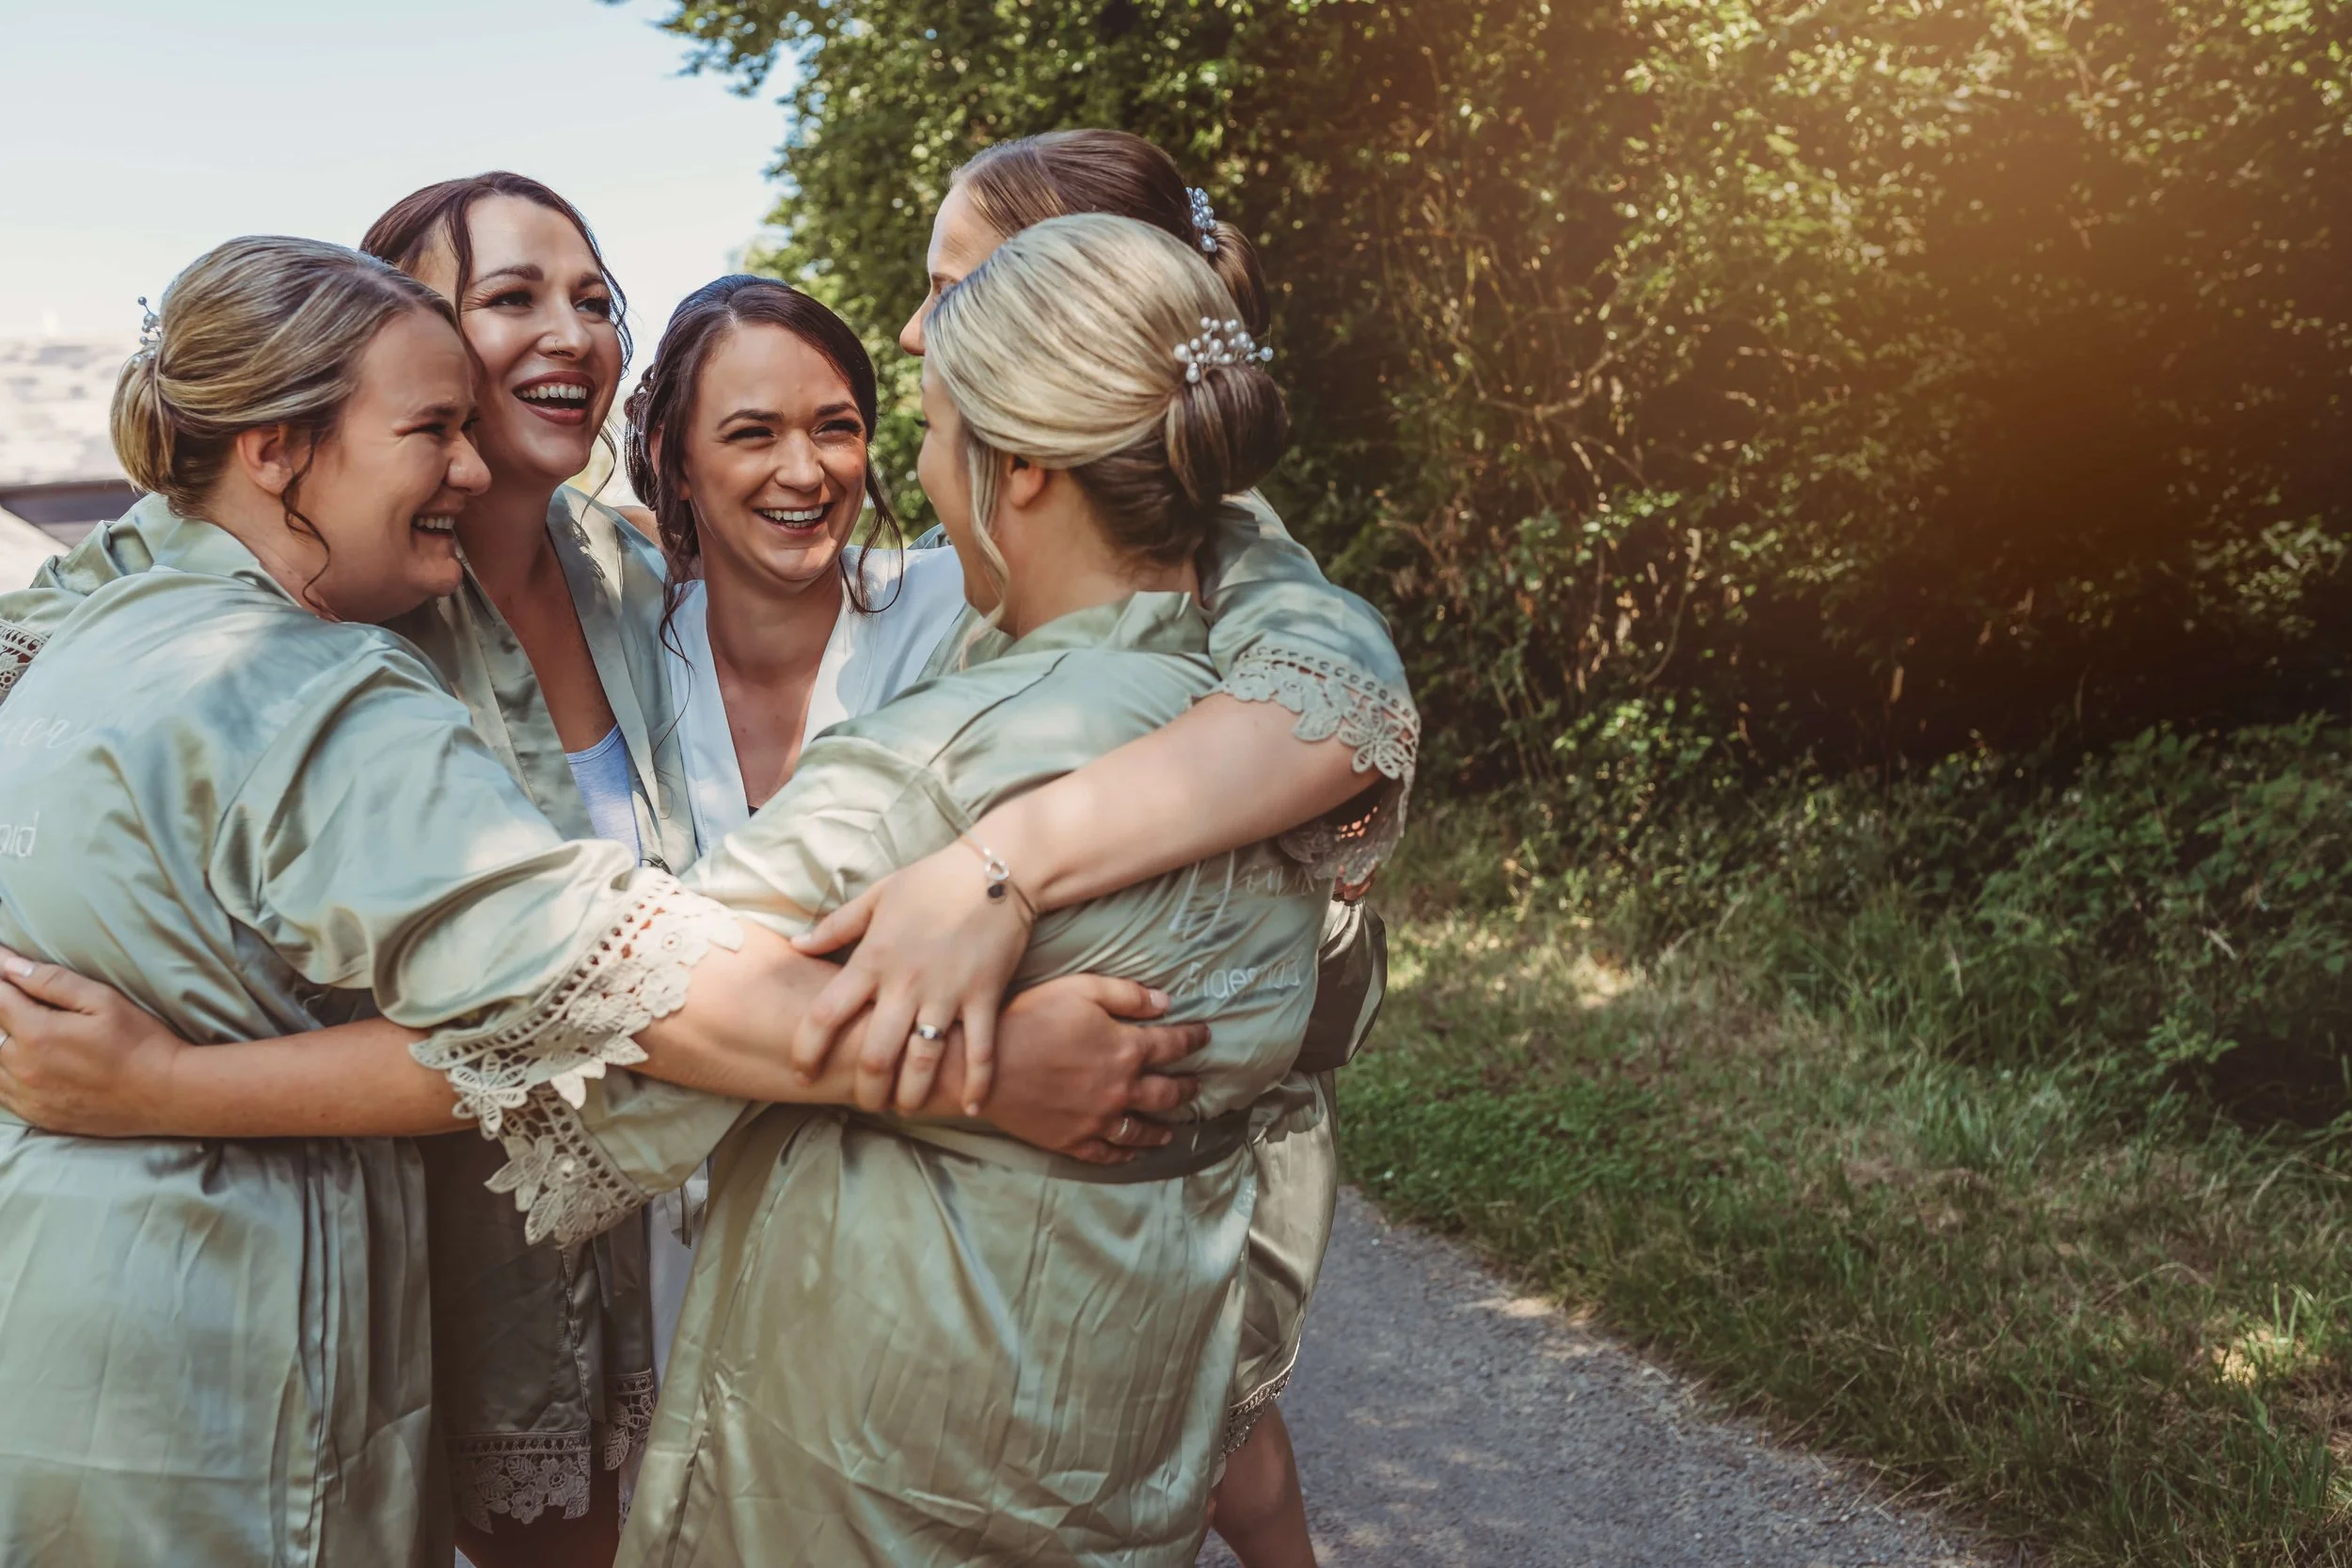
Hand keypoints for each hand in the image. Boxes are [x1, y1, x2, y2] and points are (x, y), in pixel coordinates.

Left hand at [0, 945, 186, 1136]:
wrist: (167, 1094)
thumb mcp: (104, 1001)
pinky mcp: (38, 1116)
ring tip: (19, 1029)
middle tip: (15, 1000)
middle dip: (2, 1010)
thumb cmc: (141, 1042)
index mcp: (37, 1033)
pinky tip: (20, 1062)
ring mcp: (28, 1096)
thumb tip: (10, 966)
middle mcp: (23, 1067)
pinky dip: (4, 1073)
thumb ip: (53, 982)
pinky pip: (2, 1094)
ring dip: (0, 1042)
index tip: (1, 962)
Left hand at [790, 840, 1035, 1115]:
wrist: (997, 869)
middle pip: (875, 1057)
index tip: (802, 1072)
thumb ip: (836, 926)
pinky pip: (980, 1051)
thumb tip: (797, 945)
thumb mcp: (877, 896)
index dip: (807, 1052)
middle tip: (865, 1100)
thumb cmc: (932, 880)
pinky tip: (971, 1106)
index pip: (825, 1016)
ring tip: (905, 1108)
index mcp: (872, 960)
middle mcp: (905, 984)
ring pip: (923, 1064)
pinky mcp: (984, 998)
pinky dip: (977, 1084)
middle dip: (866, 1090)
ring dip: (911, 1097)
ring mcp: (947, 994)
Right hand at [985, 974, 1205, 1164]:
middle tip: (1198, 1086)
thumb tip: (1166, 1003)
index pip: (1173, 1045)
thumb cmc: (1031, 1018)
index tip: (1205, 1036)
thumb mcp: (1081, 990)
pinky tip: (1132, 1153)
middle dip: (1187, 1088)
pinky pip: (1107, 1153)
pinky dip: (1124, 1154)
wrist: (987, 1065)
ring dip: (1162, 1129)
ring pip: (1142, 1130)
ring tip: (1173, 1130)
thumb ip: (1127, 996)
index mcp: (1126, 1050)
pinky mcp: (1073, 1140)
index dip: (1193, 1039)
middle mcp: (1121, 1090)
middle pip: (1167, 1093)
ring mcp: (1098, 1120)